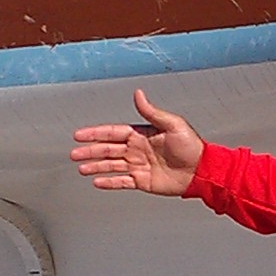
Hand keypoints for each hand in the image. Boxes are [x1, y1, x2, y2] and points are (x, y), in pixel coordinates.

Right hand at [70, 89, 204, 196]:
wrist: (200, 171)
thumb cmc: (190, 146)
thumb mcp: (172, 124)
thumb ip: (151, 112)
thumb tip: (138, 93)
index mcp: (141, 134)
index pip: (113, 133)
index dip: (96, 133)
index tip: (80, 135)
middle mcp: (137, 150)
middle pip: (108, 150)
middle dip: (90, 151)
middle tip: (74, 154)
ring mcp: (138, 166)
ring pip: (111, 166)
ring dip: (96, 167)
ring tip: (81, 169)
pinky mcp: (143, 181)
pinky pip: (122, 182)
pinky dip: (109, 182)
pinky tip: (97, 182)